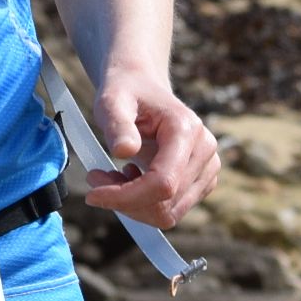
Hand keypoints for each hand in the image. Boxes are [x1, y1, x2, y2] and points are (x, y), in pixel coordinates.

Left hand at [84, 74, 218, 227]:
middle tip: (97, 178)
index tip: (93, 194)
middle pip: (165, 203)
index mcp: (186, 130)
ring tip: (111, 177)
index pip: (163, 183)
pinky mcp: (201, 182)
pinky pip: (170, 211)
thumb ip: (117, 124)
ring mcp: (207, 169)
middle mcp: (204, 151)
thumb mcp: (112, 101)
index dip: (126, 197)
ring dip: (132, 204)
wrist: (142, 87)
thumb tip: (125, 151)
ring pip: (168, 213)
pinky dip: (143, 204)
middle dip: (124, 200)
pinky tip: (130, 178)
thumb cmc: (126, 92)